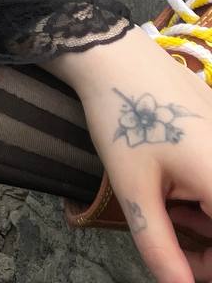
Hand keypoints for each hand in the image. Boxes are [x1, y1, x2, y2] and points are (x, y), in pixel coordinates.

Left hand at [48, 27, 211, 282]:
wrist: (114, 56)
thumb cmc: (123, 118)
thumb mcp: (136, 191)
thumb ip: (160, 247)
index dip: (209, 267)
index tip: (180, 267)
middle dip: (209, 241)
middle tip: (169, 226)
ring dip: (208, 216)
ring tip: (167, 200)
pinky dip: (207, 190)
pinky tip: (176, 180)